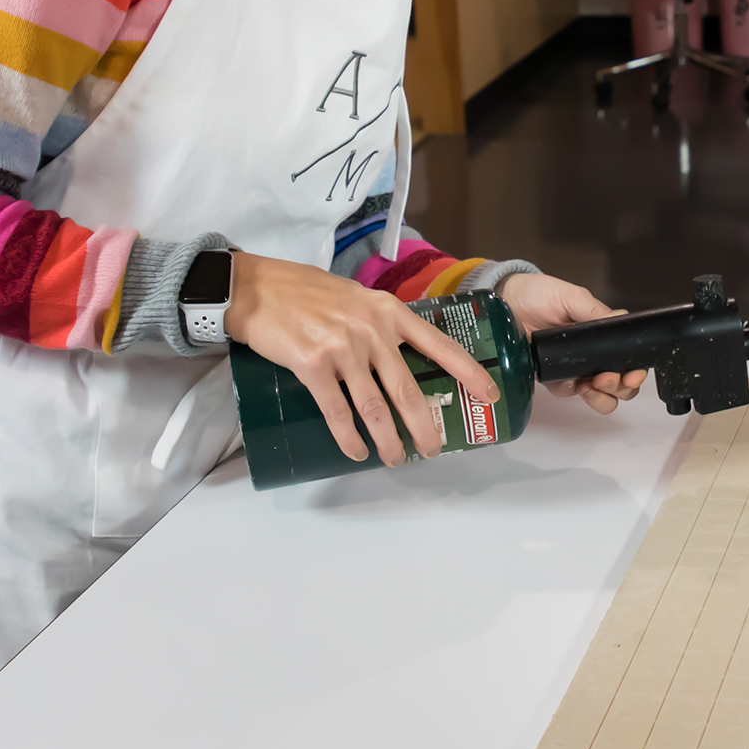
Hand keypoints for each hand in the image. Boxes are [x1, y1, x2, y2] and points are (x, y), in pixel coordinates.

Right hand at [222, 254, 496, 466]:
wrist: (259, 288)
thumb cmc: (307, 292)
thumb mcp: (357, 298)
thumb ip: (381, 323)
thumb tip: (399, 356)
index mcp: (388, 311)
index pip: (440, 344)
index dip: (468, 372)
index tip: (490, 395)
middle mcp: (372, 330)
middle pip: (408, 389)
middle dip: (424, 425)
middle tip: (433, 450)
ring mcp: (343, 348)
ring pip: (375, 407)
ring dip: (389, 440)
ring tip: (395, 460)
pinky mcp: (313, 366)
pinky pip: (338, 412)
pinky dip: (350, 438)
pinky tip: (357, 451)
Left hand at [497, 272, 646, 415]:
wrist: (508, 301)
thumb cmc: (540, 294)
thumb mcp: (570, 296)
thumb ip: (594, 311)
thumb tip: (621, 321)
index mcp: (602, 337)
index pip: (629, 360)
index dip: (636, 372)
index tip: (632, 374)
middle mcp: (593, 357)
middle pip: (620, 385)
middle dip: (621, 387)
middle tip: (607, 377)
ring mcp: (574, 370)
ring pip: (601, 397)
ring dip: (603, 397)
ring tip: (592, 384)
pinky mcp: (554, 379)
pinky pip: (571, 394)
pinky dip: (575, 393)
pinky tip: (571, 382)